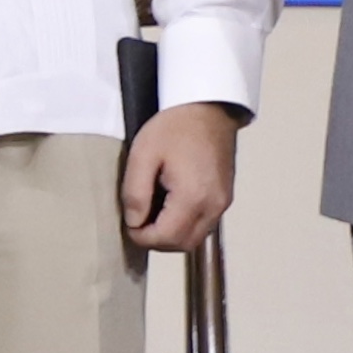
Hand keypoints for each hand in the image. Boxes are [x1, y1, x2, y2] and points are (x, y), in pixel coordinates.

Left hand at [122, 100, 238, 252]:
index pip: (166, 238)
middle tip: (136, 223)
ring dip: (171, 236)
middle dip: (156, 241)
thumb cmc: (174, 126)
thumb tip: (134, 222)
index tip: (127, 224)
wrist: (208, 107)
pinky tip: (167, 207)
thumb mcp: (143, 154)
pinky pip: (204, 224)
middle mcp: (214, 205)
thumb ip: (135, 192)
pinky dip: (184, 225)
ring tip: (150, 214)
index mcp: (193, 197)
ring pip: (195, 238)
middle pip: (183, 244)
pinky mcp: (225, 197)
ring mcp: (223, 202)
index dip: (142, 237)